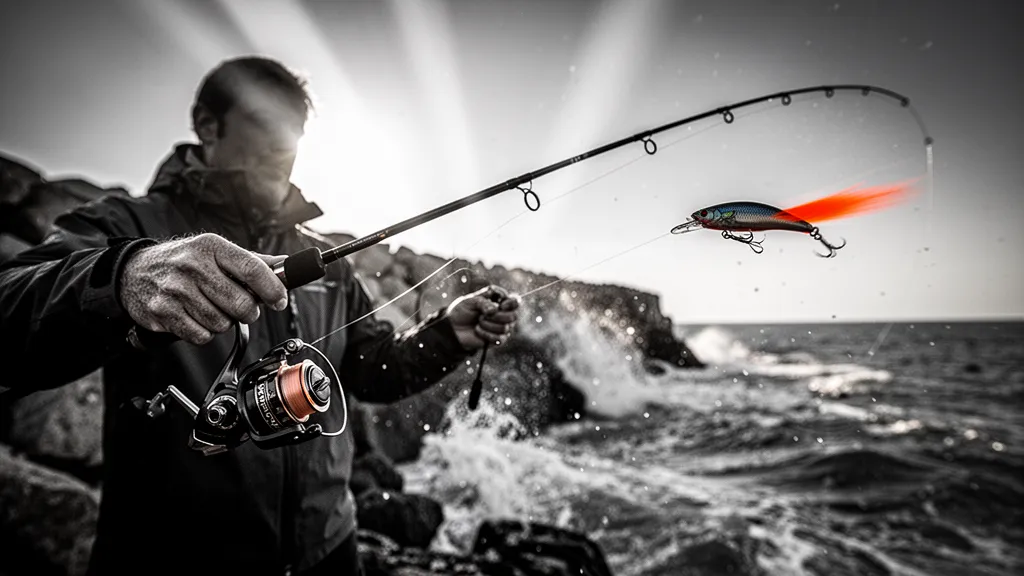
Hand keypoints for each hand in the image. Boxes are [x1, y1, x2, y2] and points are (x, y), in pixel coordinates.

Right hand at [118, 233, 288, 344]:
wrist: (134, 271)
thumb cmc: (182, 262)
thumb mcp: (215, 252)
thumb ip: (251, 261)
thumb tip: (286, 267)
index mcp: (211, 247)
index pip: (252, 269)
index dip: (273, 289)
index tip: (279, 300)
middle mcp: (193, 265)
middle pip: (241, 303)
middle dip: (248, 311)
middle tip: (242, 307)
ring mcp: (175, 289)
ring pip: (222, 323)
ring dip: (223, 322)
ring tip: (211, 308)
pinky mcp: (162, 311)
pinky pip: (201, 335)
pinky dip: (204, 332)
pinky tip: (195, 317)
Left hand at [446, 285, 520, 350]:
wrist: (453, 328)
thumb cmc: (462, 311)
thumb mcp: (470, 301)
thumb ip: (483, 302)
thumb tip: (495, 309)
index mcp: (500, 301)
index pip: (515, 301)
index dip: (512, 303)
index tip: (501, 305)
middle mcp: (504, 314)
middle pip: (513, 316)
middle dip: (497, 316)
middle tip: (483, 315)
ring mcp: (501, 327)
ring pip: (505, 328)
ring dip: (488, 324)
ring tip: (478, 322)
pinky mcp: (497, 340)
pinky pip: (499, 338)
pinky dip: (486, 334)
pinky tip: (478, 331)